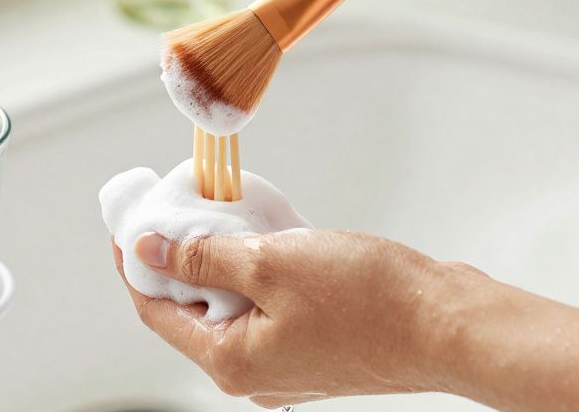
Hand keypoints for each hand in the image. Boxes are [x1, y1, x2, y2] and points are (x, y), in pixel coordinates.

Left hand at [111, 229, 484, 407]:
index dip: (137, 264)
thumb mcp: (270, 262)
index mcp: (232, 362)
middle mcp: (254, 372)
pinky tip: (270, 235)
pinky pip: (268, 305)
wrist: (448, 324)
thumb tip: (149, 251)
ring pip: (232, 304)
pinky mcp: (315, 344)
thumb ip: (203, 257)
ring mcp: (286, 361)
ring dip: (224, 259)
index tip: (130, 223)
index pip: (156, 311)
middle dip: (181, 257)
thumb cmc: (371, 303)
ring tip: (226, 214)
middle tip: (181, 207)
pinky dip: (260, 270)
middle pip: (191, 310)